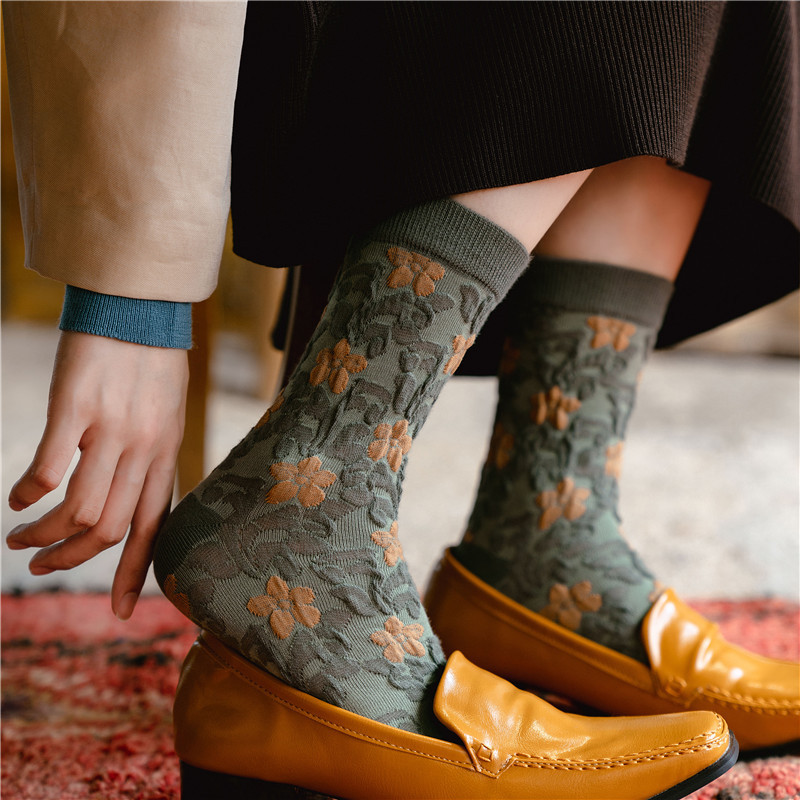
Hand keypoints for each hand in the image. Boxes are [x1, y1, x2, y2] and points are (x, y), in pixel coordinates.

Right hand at [6, 331, 188, 619]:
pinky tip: (18, 495)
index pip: (155, 529)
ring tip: (18, 534)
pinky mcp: (77, 407)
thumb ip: (150, 459)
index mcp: (167, 456)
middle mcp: (145, 450)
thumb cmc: (150, 365)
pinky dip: (28, 493)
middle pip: (109, 530)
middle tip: (38, 562)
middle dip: (71, 559)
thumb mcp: (166, 418)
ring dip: (42, 533)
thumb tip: (130, 497)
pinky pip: (49, 469)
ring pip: (78, 510)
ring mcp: (112, 430)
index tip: (120, 614)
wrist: (139, 308)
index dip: (136, 575)